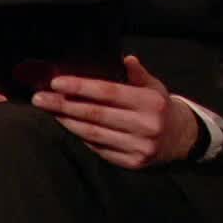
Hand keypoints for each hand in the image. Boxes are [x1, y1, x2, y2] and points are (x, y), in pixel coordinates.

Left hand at [31, 55, 199, 168]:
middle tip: (40, 98)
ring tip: (49, 110)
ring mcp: (138, 147)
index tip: (56, 82)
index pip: (108, 92)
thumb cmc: (160, 108)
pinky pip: (99, 149)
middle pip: (95, 114)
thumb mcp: (154, 86)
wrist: (183, 140)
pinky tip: (68, 126)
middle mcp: (145, 126)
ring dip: (67, 121)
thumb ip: (136, 73)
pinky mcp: (132, 163)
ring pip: (93, 134)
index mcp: (149, 103)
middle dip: (63, 105)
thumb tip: (124, 58)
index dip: (80, 87)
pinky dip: (81, 137)